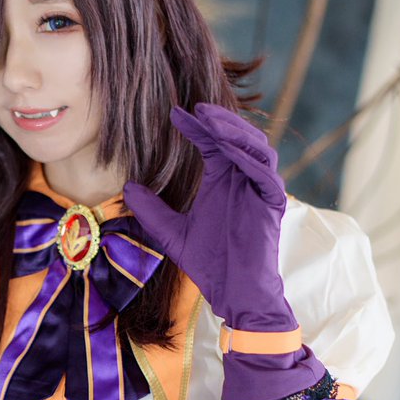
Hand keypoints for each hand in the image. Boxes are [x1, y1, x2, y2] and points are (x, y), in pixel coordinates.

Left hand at [124, 104, 295, 331]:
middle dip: (218, 120)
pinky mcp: (273, 202)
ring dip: (235, 131)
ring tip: (211, 120)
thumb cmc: (210, 263)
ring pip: (255, 147)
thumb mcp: (172, 233)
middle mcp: (243, 179)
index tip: (173, 113)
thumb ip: (152, 210)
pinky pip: (264, 172)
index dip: (194, 126)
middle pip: (236, 136)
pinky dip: (249, 157)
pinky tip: (229, 148)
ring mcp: (260, 189)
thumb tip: (126, 188)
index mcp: (222, 180)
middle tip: (196, 108)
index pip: (211, 143)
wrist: (234, 292)